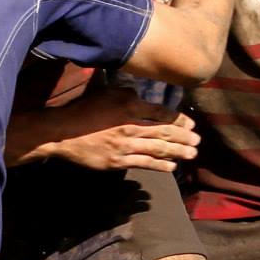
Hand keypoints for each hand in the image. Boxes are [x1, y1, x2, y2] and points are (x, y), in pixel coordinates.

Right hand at [43, 89, 199, 171]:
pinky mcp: (117, 161)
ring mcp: (125, 146)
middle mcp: (130, 126)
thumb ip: (127, 93)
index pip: (161, 113)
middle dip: (184, 138)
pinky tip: (171, 167)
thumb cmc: (83, 109)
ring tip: (191, 154)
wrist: (62, 132)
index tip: (190, 125)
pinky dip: (160, 165)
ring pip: (157, 149)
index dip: (179, 120)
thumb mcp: (106, 92)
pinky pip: (144, 164)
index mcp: (129, 106)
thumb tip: (142, 97)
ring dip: (177, 152)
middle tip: (197, 142)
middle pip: (164, 133)